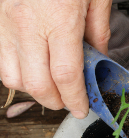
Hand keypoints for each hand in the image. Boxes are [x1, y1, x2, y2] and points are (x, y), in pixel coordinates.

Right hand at [0, 0, 111, 117]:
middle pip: (37, 84)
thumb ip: (98, 32)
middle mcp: (27, 24)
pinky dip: (16, 74)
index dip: (75, 98)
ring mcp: (5, 22)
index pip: (66, 75)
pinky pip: (0, 60)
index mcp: (59, 19)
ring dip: (34, 91)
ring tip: (52, 88)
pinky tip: (33, 70)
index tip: (82, 108)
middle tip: (70, 101)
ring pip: (12, 77)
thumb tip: (100, 58)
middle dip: (56, 101)